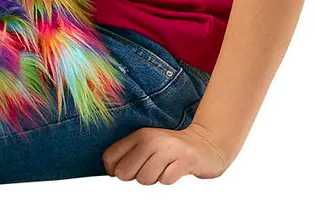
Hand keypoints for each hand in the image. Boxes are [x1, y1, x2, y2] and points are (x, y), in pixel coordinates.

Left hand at [102, 122, 230, 183]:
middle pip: (125, 172)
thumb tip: (111, 171)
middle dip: (133, 177)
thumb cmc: (171, 149)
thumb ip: (128, 155)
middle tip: (148, 169)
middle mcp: (152, 139)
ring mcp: (169, 149)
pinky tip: (174, 170)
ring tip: (162, 169)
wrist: (204, 144)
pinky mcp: (185, 160)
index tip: (122, 171)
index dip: (112, 170)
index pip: (110, 157)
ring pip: (144, 178)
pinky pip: (165, 180)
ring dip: (153, 179)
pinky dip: (168, 179)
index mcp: (139, 135)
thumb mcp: (147, 145)